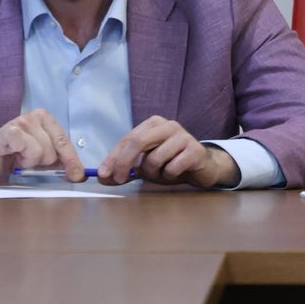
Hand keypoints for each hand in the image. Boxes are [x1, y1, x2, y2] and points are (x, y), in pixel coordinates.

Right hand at [0, 108, 86, 180]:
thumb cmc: (17, 156)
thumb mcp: (43, 158)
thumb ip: (60, 161)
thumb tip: (79, 174)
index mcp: (46, 119)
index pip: (64, 141)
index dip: (71, 160)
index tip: (77, 175)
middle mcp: (34, 116)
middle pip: (53, 149)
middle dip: (43, 162)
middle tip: (28, 160)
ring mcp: (20, 122)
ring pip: (40, 151)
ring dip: (29, 161)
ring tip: (19, 158)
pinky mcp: (7, 132)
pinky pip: (23, 147)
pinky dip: (20, 156)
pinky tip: (12, 154)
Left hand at [99, 117, 237, 188]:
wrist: (202, 167)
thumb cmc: (170, 163)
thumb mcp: (144, 164)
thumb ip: (124, 167)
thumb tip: (102, 176)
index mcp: (153, 124)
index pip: (127, 139)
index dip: (113, 158)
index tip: (103, 175)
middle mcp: (168, 125)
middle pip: (137, 142)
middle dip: (123, 163)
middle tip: (119, 180)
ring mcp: (184, 136)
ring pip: (154, 159)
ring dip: (152, 173)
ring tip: (161, 173)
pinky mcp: (195, 150)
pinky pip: (171, 168)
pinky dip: (168, 176)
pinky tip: (175, 173)